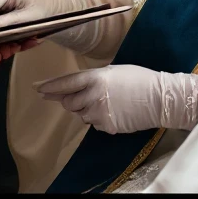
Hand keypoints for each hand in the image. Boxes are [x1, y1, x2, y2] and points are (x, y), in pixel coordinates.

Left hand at [35, 65, 197, 134]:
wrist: (160, 98)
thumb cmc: (138, 79)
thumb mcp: (112, 72)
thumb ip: (92, 79)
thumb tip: (76, 87)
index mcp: (95, 78)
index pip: (65, 83)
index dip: (50, 86)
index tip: (38, 88)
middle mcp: (93, 96)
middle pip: (69, 102)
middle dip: (70, 100)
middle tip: (83, 96)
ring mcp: (99, 113)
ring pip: (81, 114)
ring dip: (86, 109)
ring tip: (106, 102)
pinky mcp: (107, 126)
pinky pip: (94, 124)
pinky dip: (98, 118)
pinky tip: (113, 111)